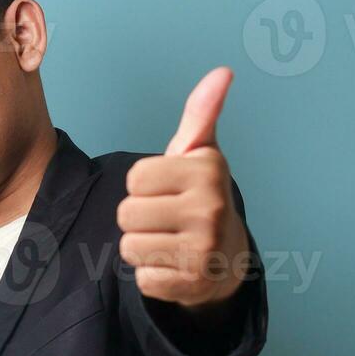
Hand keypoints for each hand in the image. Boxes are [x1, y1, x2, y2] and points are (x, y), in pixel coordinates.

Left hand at [116, 67, 251, 311]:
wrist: (227, 257)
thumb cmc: (201, 197)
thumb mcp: (199, 155)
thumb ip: (201, 114)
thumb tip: (222, 72)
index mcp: (207, 170)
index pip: (134, 178)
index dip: (143, 186)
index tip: (168, 190)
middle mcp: (211, 207)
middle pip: (126, 213)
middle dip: (139, 218)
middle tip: (167, 220)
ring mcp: (204, 248)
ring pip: (129, 246)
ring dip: (142, 247)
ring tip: (169, 242)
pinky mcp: (192, 283)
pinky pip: (141, 278)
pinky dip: (151, 275)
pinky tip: (174, 266)